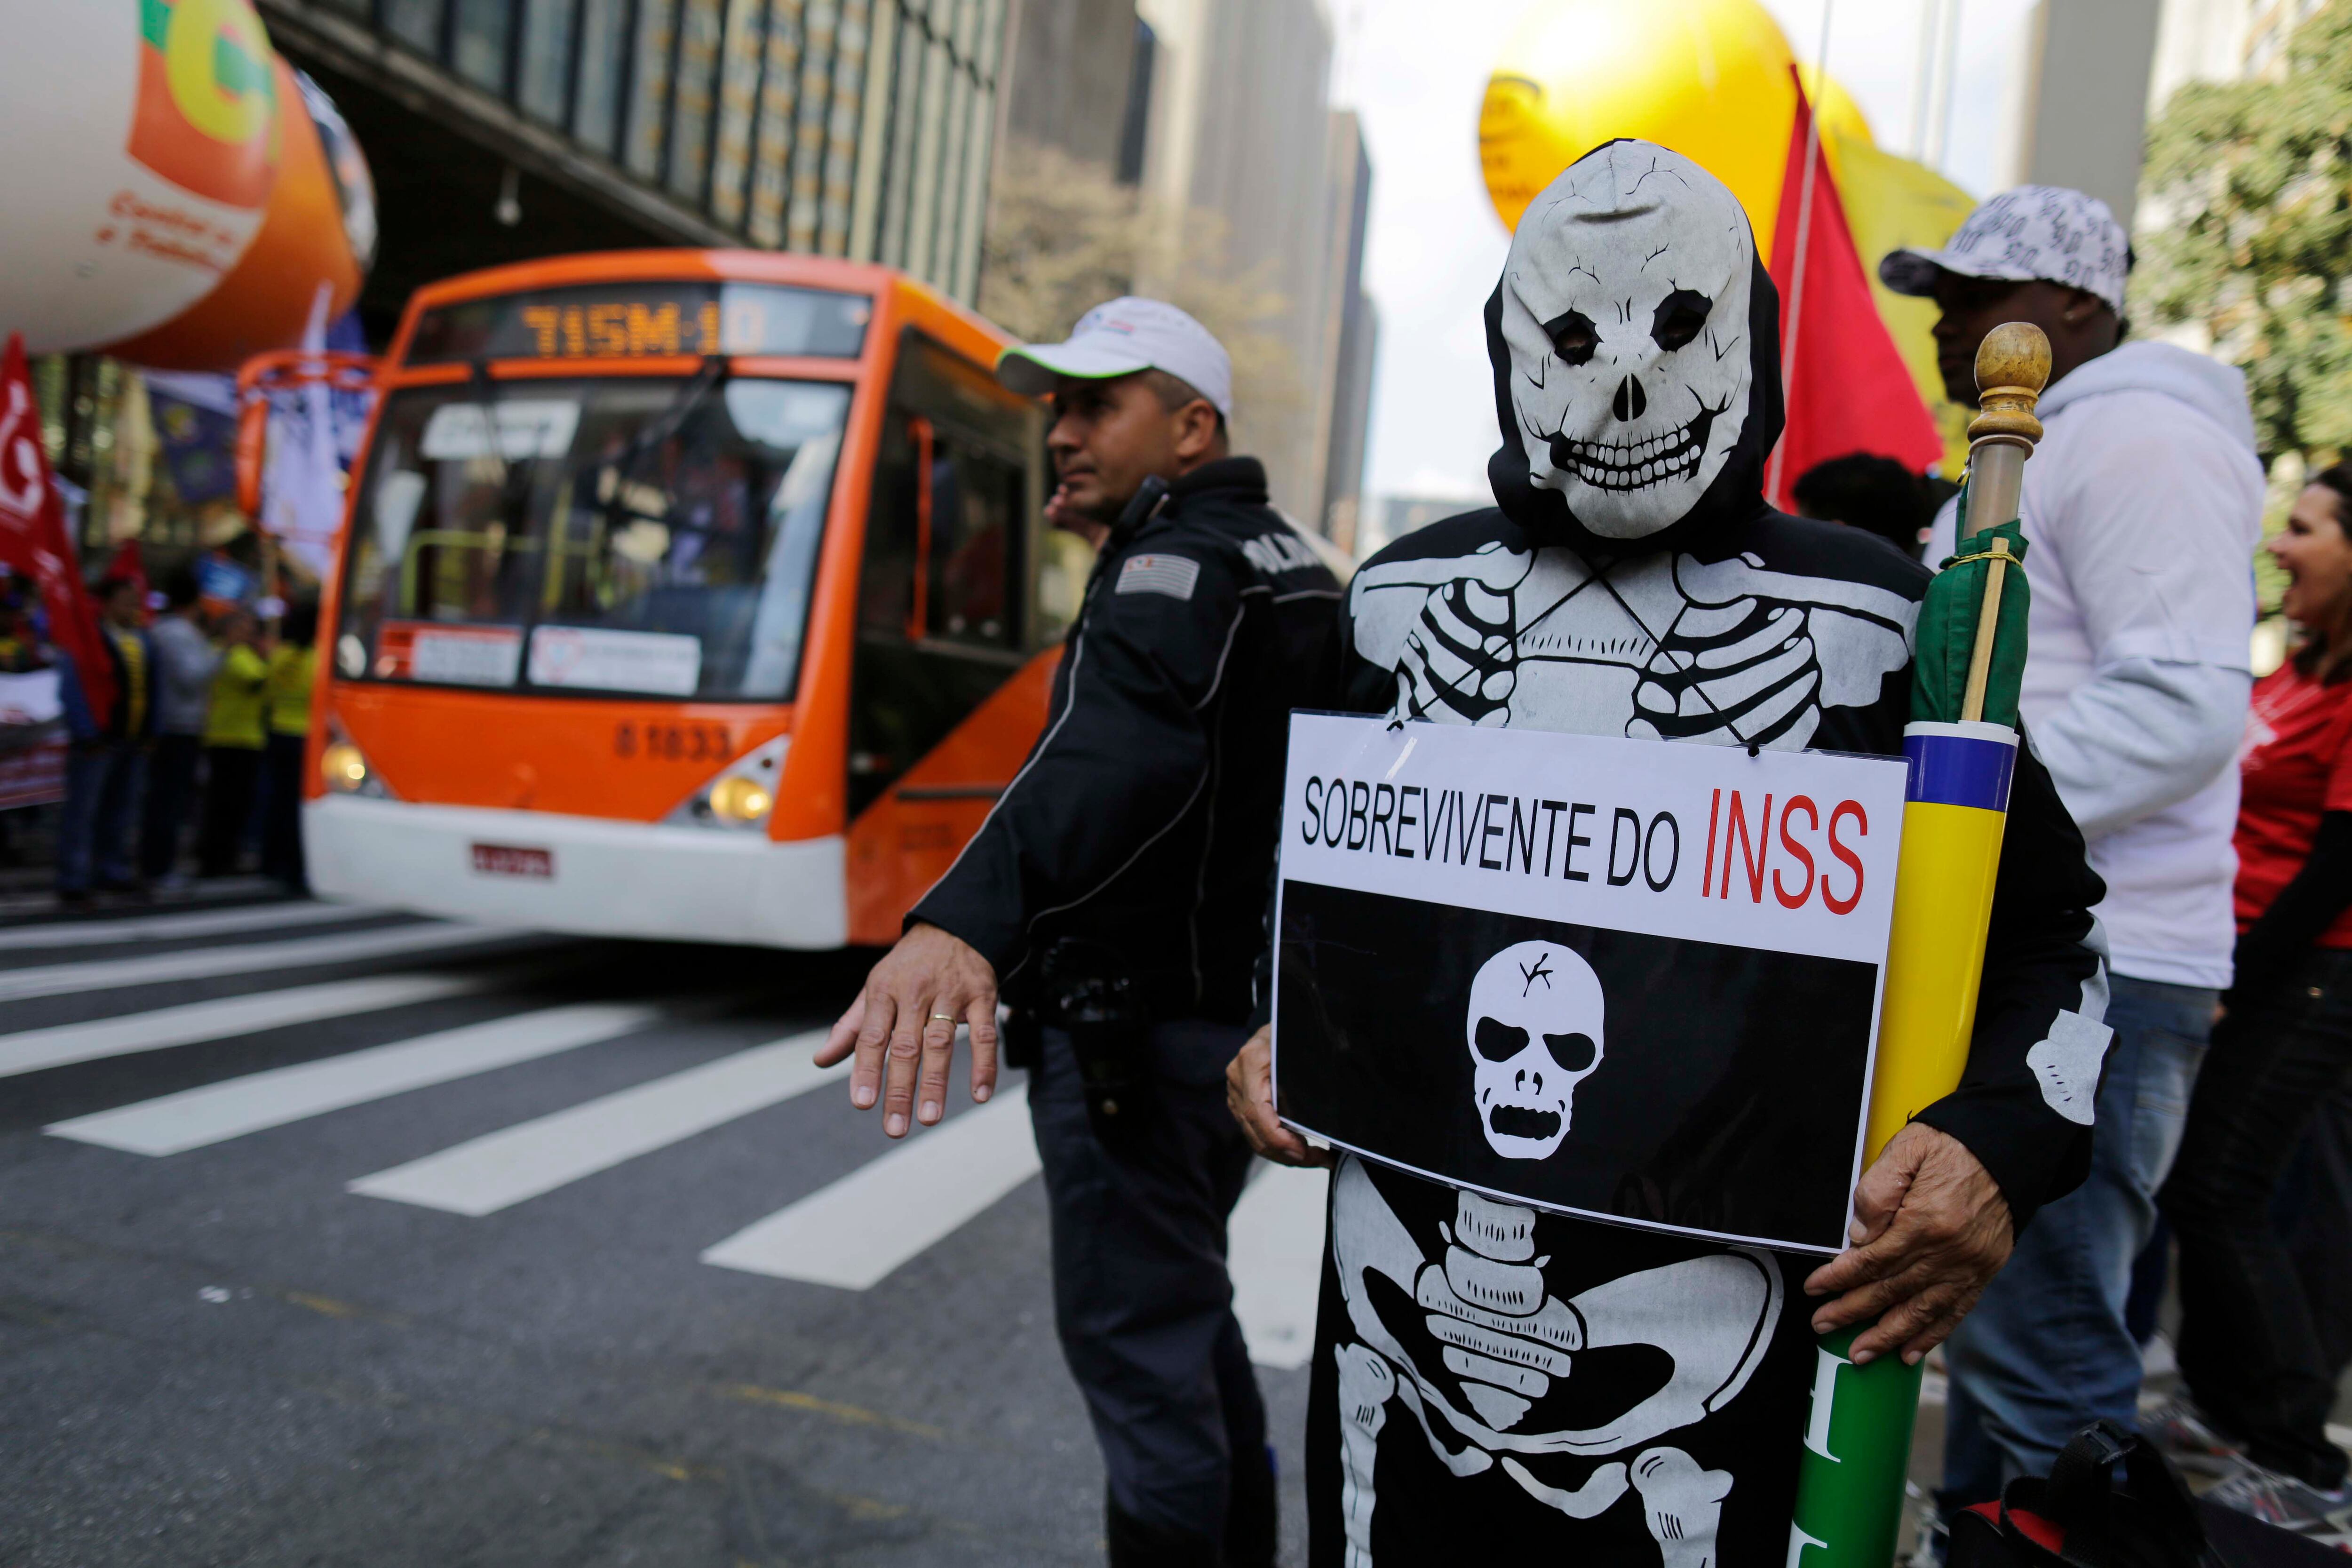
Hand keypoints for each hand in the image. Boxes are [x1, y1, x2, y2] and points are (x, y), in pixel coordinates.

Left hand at [814, 922, 999, 1138]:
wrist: (953, 926)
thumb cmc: (907, 967)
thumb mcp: (874, 989)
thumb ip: (850, 1028)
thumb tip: (820, 1061)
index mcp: (883, 991)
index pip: (871, 1036)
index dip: (867, 1070)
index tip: (863, 1103)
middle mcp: (915, 992)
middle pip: (906, 1046)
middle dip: (900, 1089)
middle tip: (894, 1128)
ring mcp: (950, 994)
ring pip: (941, 1042)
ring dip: (935, 1082)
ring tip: (930, 1118)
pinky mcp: (982, 995)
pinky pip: (985, 1033)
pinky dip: (984, 1065)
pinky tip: (979, 1094)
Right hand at [1225, 1027, 1329, 1166]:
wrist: (1278, 1022)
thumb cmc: (1293, 1031)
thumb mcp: (1304, 1044)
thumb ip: (1312, 1070)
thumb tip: (1334, 1102)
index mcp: (1252, 1061)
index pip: (1258, 1112)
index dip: (1279, 1138)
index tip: (1304, 1152)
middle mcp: (1238, 1078)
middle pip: (1256, 1131)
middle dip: (1288, 1153)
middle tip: (1321, 1160)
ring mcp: (1236, 1092)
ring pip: (1255, 1137)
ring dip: (1285, 1154)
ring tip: (1317, 1159)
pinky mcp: (1240, 1102)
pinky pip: (1256, 1132)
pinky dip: (1278, 1146)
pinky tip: (1302, 1150)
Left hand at [1802, 1121, 2013, 1365]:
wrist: (2007, 1149)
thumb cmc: (1951, 1147)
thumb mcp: (1906, 1150)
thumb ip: (1877, 1192)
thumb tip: (1859, 1235)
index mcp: (1924, 1222)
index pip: (1871, 1261)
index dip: (1839, 1278)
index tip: (1815, 1289)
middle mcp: (1948, 1252)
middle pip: (1891, 1290)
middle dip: (1852, 1311)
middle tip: (1822, 1324)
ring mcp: (1969, 1266)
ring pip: (1921, 1311)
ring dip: (1888, 1335)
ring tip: (1860, 1354)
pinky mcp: (1984, 1272)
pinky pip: (1955, 1312)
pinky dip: (1931, 1335)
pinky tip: (1910, 1353)